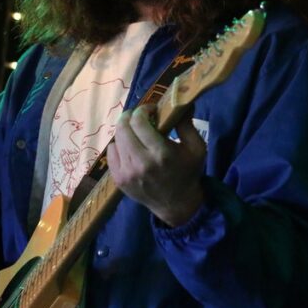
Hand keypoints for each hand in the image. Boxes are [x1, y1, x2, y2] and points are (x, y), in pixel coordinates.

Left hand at [107, 105, 205, 226]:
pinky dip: (119, 146)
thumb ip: (187, 124)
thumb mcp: (196, 148)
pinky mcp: (118, 180)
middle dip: (130, 117)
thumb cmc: (188, 173)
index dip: (143, 110)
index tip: (151, 110)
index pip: (139, 121)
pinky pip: (111, 152)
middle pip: (123, 127)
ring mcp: (127, 173)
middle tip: (139, 116)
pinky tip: (130, 148)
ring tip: (136, 133)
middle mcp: (141, 163)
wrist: (177, 205)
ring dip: (126, 131)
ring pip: (116, 138)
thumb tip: (182, 101)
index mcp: (161, 153)